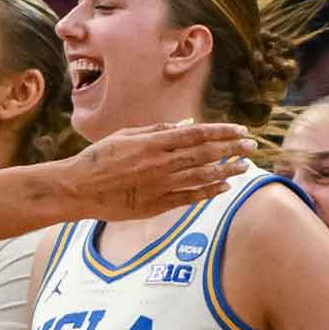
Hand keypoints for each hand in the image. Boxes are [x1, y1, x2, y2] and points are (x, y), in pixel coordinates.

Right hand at [63, 122, 255, 220]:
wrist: (78, 189)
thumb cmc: (98, 159)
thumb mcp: (125, 135)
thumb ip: (157, 130)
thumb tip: (186, 124)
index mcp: (153, 142)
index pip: (196, 134)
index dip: (222, 132)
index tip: (240, 130)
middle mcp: (160, 163)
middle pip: (205, 154)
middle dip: (232, 149)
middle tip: (251, 146)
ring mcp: (159, 185)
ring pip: (202, 176)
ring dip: (226, 171)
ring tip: (244, 167)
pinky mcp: (155, 205)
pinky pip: (189, 198)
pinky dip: (208, 191)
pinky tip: (223, 187)